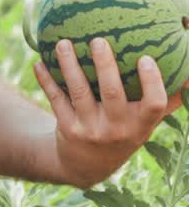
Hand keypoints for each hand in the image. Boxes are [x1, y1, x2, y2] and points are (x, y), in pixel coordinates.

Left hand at [34, 36, 186, 187]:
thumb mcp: (146, 124)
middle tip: (98, 40)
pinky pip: (56, 99)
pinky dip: (46, 80)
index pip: (153, 105)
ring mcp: (91, 130)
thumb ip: (166, 101)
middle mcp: (117, 129)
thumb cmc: (123, 132)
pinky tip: (39, 62)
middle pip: (112, 93)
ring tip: (63, 43)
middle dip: (104, 65)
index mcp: (140, 125)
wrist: (87, 166)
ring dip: (69, 66)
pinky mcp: (67, 128)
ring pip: (79, 92)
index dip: (151, 83)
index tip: (145, 58)